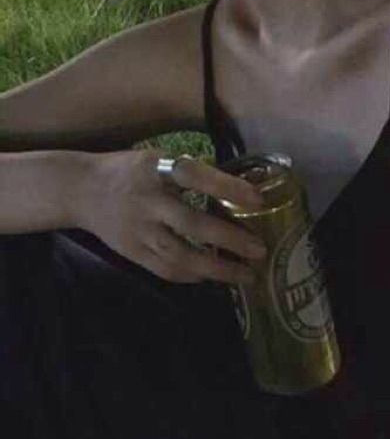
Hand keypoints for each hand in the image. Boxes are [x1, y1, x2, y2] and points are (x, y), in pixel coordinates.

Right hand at [77, 149, 267, 284]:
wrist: (79, 189)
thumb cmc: (131, 172)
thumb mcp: (157, 160)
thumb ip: (191, 175)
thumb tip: (242, 192)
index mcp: (156, 170)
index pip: (195, 176)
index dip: (227, 187)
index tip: (258, 200)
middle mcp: (147, 201)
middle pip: (192, 224)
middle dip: (230, 240)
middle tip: (261, 251)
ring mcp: (138, 231)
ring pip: (181, 256)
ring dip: (217, 269)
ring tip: (246, 276)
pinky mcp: (132, 252)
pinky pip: (167, 270)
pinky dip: (193, 276)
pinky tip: (215, 278)